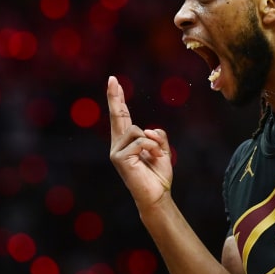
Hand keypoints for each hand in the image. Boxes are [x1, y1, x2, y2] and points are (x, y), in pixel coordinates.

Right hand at [107, 76, 172, 208]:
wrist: (157, 195)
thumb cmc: (158, 175)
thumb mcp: (162, 150)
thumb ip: (157, 136)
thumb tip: (149, 130)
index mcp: (127, 142)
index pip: (122, 117)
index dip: (117, 99)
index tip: (114, 83)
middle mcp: (118, 145)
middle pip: (118, 115)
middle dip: (115, 97)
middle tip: (112, 78)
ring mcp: (116, 151)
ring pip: (138, 131)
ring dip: (153, 143)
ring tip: (154, 156)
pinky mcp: (119, 158)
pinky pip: (141, 141)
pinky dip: (152, 149)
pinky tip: (152, 159)